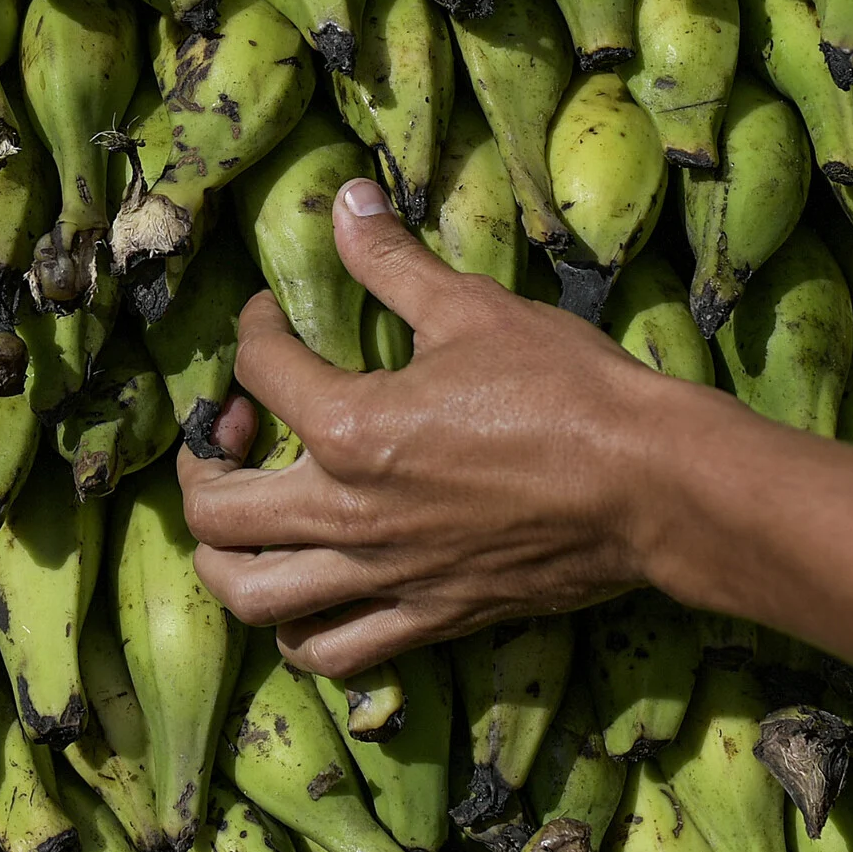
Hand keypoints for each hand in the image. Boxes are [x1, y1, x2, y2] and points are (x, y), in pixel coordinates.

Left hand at [176, 176, 705, 678]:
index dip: (254, 331)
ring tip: (245, 524)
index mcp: (351, 428)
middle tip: (228, 434)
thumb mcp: (473, 308)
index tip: (272, 317)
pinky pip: (331, 651)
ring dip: (227, 561)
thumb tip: (346, 200)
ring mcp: (385, 576)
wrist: (653, 485)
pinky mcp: (427, 617)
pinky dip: (299, 632)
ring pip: (253, 598)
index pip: (258, 373)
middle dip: (200, 467)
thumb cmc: (568, 390)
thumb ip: (393, 261)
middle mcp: (351, 514)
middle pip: (216, 513)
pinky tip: (308, 593)